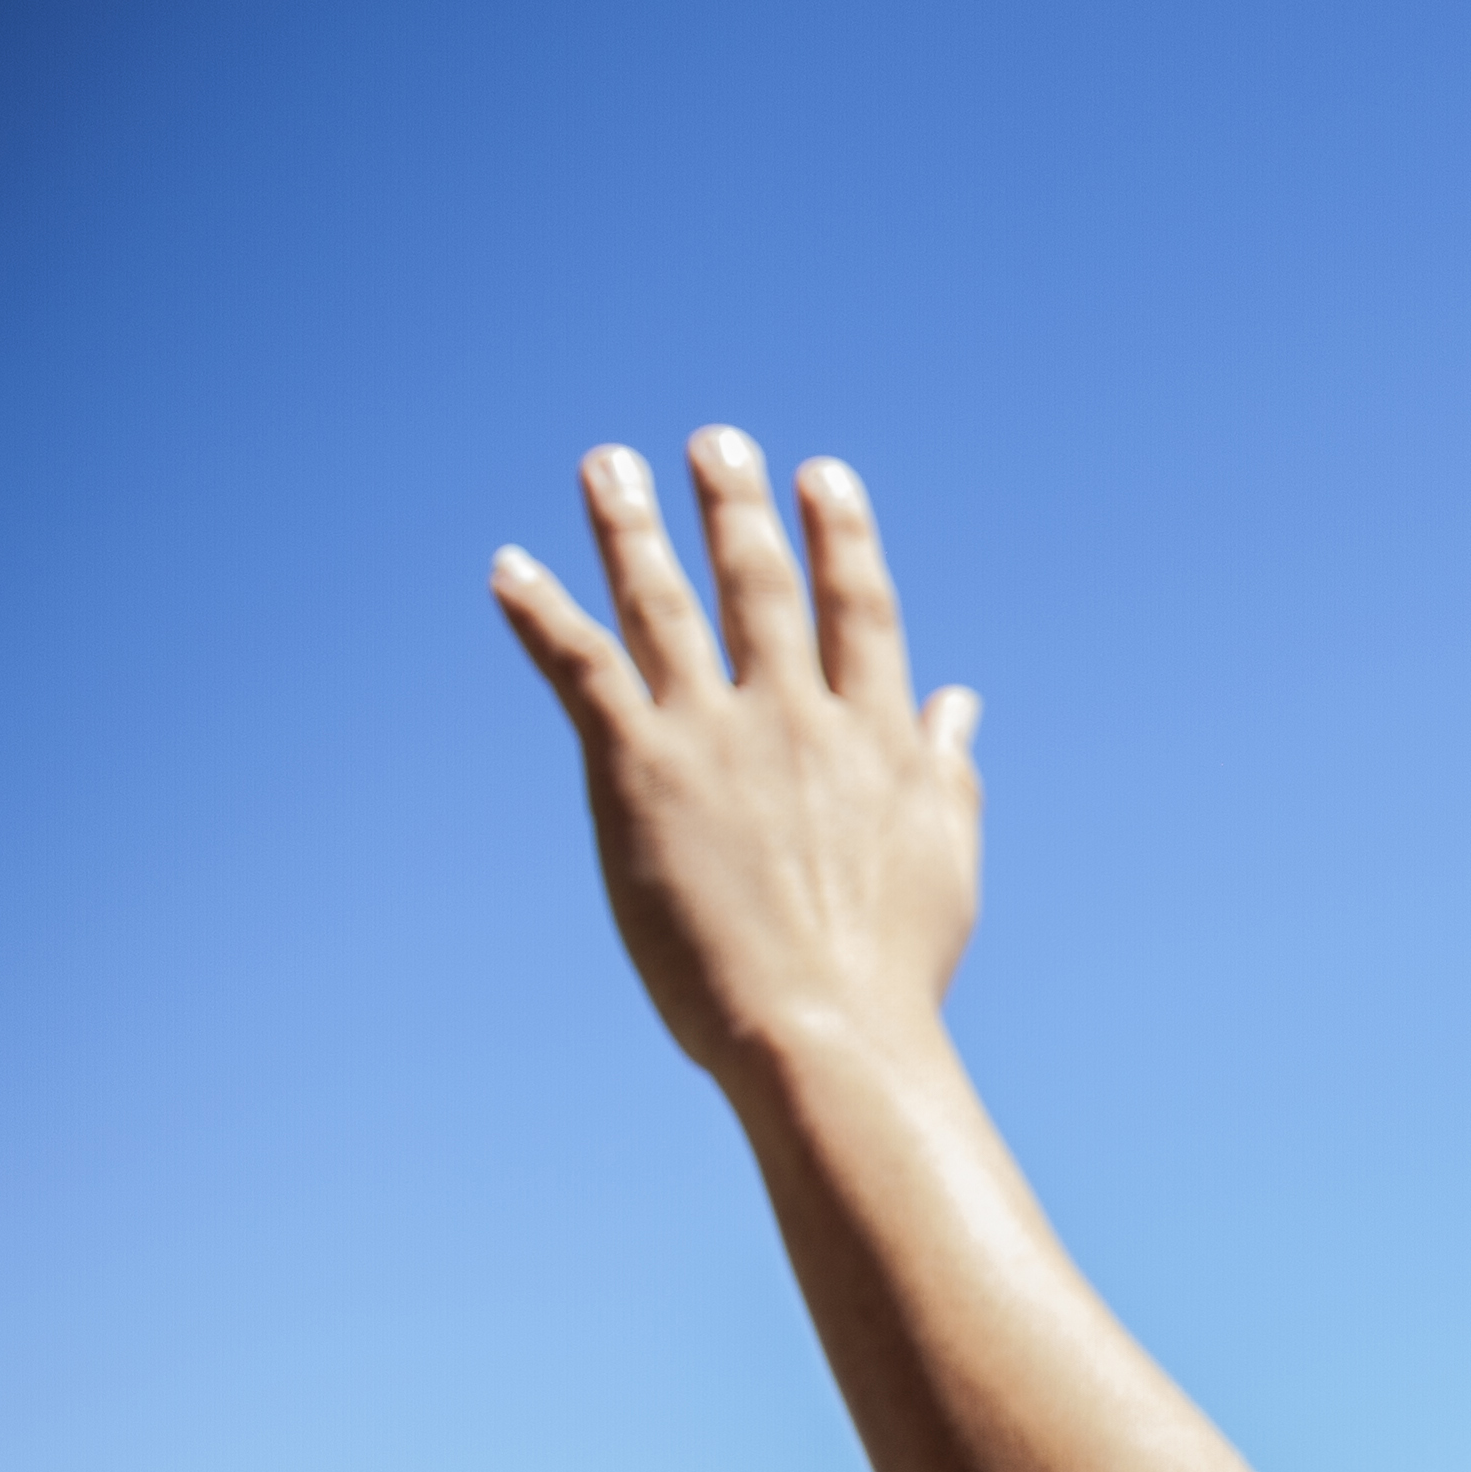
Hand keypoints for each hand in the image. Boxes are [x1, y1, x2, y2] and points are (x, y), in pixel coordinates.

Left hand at [492, 431, 980, 1091]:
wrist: (828, 1031)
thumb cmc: (893, 969)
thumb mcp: (946, 857)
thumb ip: (949, 767)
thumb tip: (961, 700)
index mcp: (878, 737)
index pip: (860, 608)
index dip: (841, 534)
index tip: (822, 476)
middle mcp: (798, 716)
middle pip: (759, 583)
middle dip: (735, 503)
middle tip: (713, 440)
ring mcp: (716, 736)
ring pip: (663, 603)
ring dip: (630, 526)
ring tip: (608, 465)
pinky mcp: (641, 770)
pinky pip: (582, 668)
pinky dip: (541, 612)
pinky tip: (509, 567)